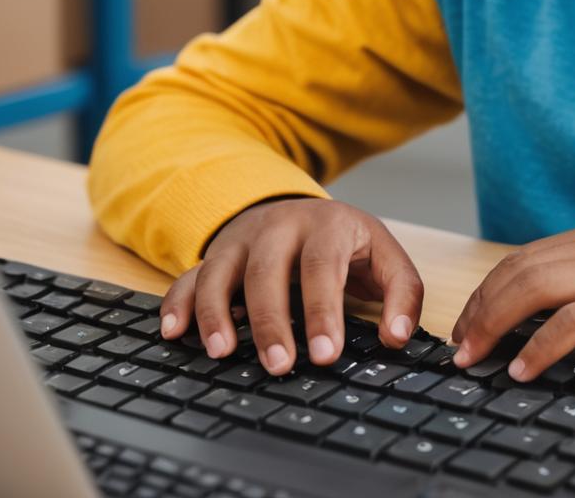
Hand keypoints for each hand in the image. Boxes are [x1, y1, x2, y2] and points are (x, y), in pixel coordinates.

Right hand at [157, 197, 423, 375]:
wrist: (301, 208)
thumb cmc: (344, 243)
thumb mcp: (382, 255)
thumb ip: (402, 292)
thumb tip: (398, 336)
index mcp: (327, 225)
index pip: (323, 267)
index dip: (323, 311)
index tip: (326, 355)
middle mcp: (280, 227)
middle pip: (268, 270)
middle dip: (271, 321)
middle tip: (280, 366)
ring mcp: (242, 240)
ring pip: (220, 271)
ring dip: (216, 312)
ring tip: (221, 353)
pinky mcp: (215, 256)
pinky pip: (187, 277)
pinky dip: (177, 303)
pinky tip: (173, 332)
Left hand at [449, 216, 574, 380]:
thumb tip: (562, 328)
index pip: (531, 255)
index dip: (492, 289)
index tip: (470, 323)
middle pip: (522, 267)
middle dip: (481, 307)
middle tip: (459, 347)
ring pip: (536, 286)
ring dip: (495, 324)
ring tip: (475, 359)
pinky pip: (573, 323)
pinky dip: (539, 346)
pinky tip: (523, 370)